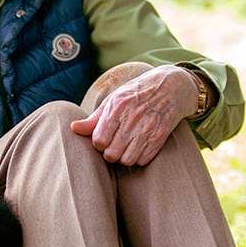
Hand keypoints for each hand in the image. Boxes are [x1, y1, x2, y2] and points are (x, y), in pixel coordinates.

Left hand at [70, 65, 196, 165]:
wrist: (172, 86)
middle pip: (111, 154)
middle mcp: (132, 117)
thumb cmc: (137, 93)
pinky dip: (139, 158)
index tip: (104, 139)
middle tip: (114, 146)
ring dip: (124, 158)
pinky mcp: (161, 136)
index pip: (98, 140)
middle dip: (110, 153)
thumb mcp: (114, 99)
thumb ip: (94, 118)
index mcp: (117, 107)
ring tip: (126, 148)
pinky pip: (143, 160)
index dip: (99, 144)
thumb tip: (73, 128)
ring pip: (127, 160)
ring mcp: (148, 127)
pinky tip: (139, 147)